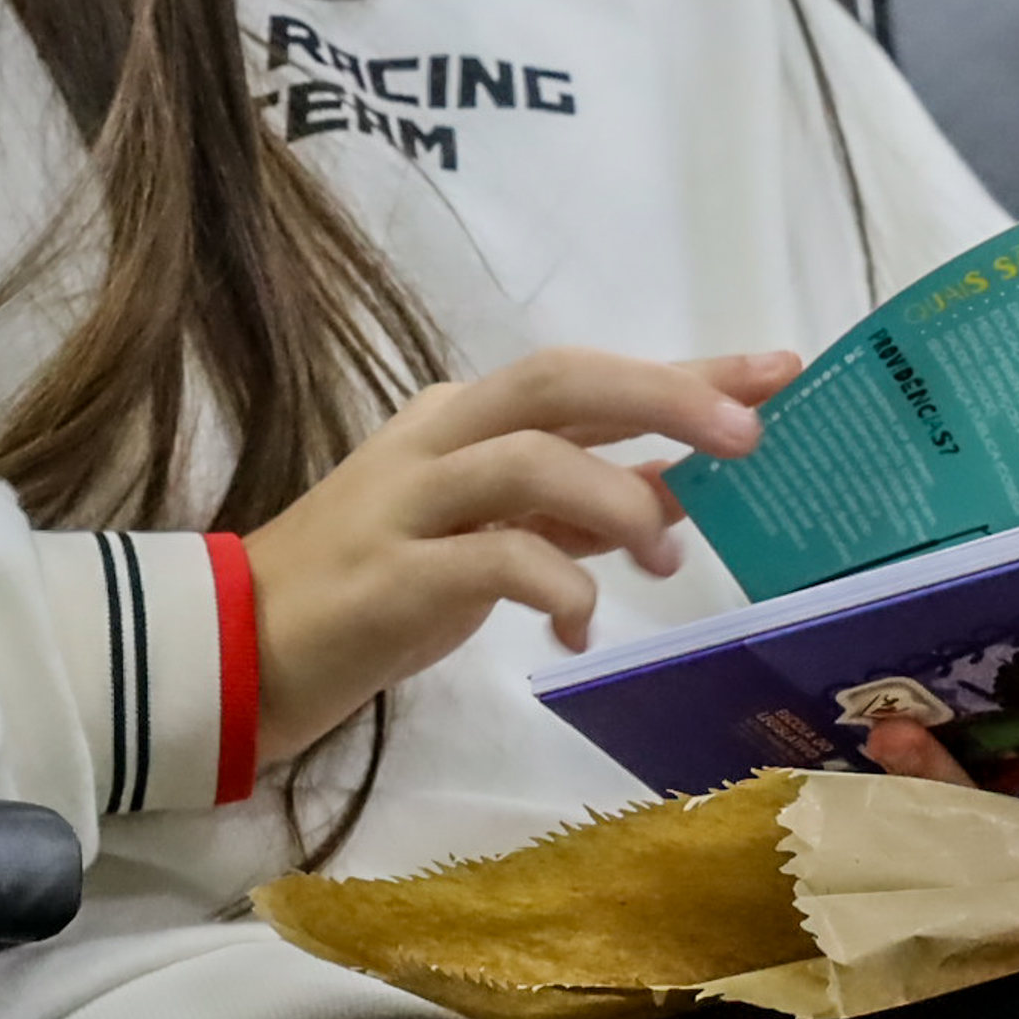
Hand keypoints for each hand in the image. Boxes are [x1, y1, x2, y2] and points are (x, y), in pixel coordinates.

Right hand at [247, 347, 798, 767]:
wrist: (240, 648)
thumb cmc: (371, 590)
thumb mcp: (487, 537)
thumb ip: (573, 509)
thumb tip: (677, 491)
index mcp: (458, 419)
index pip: (583, 374)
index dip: (684, 371)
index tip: (778, 370)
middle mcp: (434, 439)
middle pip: (557, 381)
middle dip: (663, 397)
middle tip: (747, 440)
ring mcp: (405, 502)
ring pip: (527, 457)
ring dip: (615, 500)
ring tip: (662, 558)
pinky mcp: (388, 575)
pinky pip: (492, 559)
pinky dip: (558, 585)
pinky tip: (578, 625)